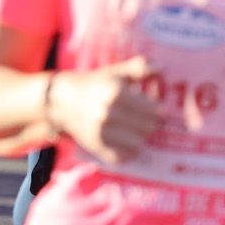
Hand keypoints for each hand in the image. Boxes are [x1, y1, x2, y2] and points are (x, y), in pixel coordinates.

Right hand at [44, 57, 158, 164]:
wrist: (62, 101)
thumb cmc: (94, 84)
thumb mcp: (115, 71)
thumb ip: (139, 68)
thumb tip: (161, 69)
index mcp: (116, 93)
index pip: (154, 110)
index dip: (156, 108)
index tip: (151, 106)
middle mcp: (109, 114)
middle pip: (150, 127)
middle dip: (150, 122)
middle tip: (143, 118)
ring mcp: (103, 133)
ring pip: (140, 143)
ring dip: (140, 136)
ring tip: (134, 128)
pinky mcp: (98, 147)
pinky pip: (125, 156)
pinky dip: (128, 150)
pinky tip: (125, 140)